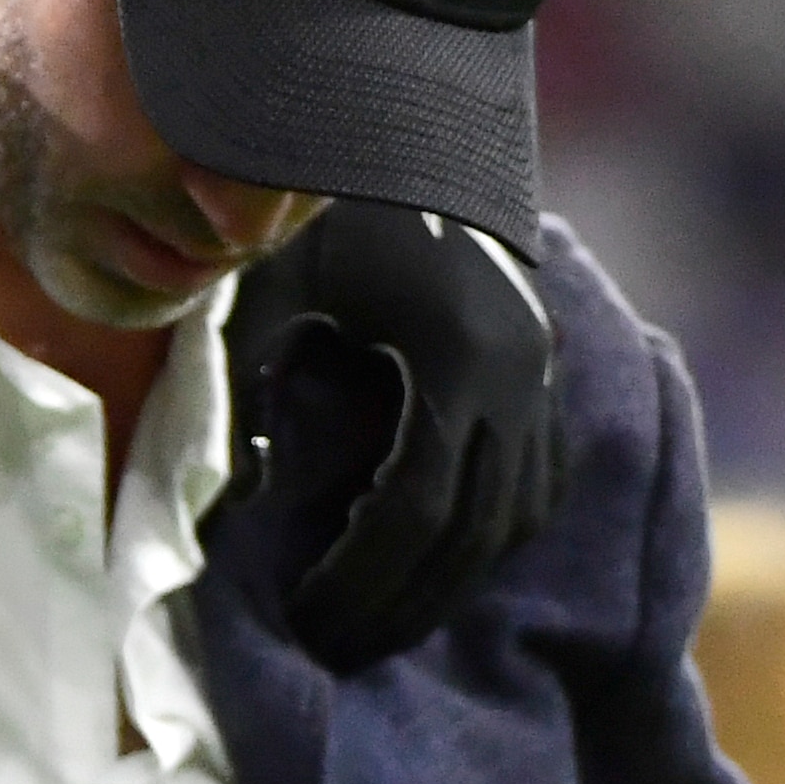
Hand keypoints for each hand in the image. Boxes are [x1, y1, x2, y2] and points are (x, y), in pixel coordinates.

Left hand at [222, 199, 567, 669]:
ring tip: (378, 629)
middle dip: (402, 605)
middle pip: (472, 535)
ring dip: (450, 586)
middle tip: (336, 652)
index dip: (362, 579)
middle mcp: (521, 378)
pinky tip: (436, 571)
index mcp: (458, 359)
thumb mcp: (272, 285)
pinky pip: (537, 488)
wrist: (415, 131)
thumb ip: (248, 385)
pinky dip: (490, 540)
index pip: (415, 510)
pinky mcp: (548, 375)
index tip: (307, 618)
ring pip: (516, 521)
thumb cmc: (330, 205)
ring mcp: (544, 377)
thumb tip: (236, 502)